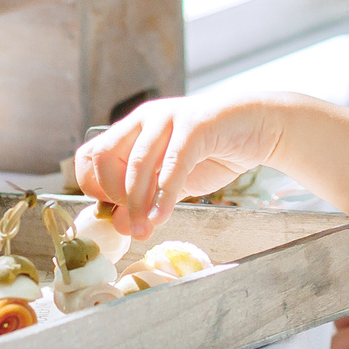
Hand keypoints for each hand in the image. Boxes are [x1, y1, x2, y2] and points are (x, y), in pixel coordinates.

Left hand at [73, 94, 285, 237]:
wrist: (258, 127)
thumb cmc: (214, 151)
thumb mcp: (173, 182)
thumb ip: (147, 199)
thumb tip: (121, 226)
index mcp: (132, 128)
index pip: (90, 156)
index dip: (94, 187)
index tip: (113, 212)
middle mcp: (144, 119)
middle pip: (103, 157)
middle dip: (112, 195)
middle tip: (131, 218)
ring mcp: (168, 118)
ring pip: (137, 164)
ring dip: (137, 203)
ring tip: (145, 230)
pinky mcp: (195, 125)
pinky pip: (172, 165)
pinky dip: (163, 196)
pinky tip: (162, 217)